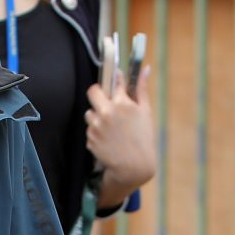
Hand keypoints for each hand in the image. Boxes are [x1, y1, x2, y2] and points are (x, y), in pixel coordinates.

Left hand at [84, 80, 155, 207]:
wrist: (133, 166)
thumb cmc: (143, 139)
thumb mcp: (146, 112)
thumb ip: (141, 89)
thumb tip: (145, 68)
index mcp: (121, 103)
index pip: (113, 81)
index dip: (115, 79)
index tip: (116, 79)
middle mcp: (106, 112)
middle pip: (92, 92)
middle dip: (98, 94)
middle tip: (105, 101)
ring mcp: (96, 126)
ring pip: (89, 112)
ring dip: (97, 116)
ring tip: (110, 127)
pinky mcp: (89, 138)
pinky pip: (89, 129)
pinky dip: (96, 132)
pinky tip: (108, 139)